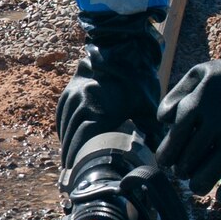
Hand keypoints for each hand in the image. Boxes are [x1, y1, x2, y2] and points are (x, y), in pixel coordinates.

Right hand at [56, 11, 163, 166]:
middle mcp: (82, 105)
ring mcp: (74, 95)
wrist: (125, 47)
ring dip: (65, 141)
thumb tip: (158, 154)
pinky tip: (65, 134)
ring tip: (67, 157)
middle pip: (71, 136)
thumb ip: (150, 132)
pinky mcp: (71, 87)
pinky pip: (62, 111)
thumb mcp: (147, 107)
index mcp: (100, 113)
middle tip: (71, 171)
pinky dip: (62, 125)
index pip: (82, 143)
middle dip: (70, 154)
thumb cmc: (139, 79)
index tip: (76, 171)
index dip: (78, 159)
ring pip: (64, 124)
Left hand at [154, 51, 220, 197]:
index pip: (172, 144)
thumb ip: (174, 96)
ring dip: (199, 184)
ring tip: (197, 185)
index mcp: (197, 104)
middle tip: (184, 172)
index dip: (167, 158)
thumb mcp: (197, 74)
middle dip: (182, 171)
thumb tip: (162, 123)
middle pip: (188, 162)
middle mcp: (218, 122)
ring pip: (210, 174)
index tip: (168, 163)